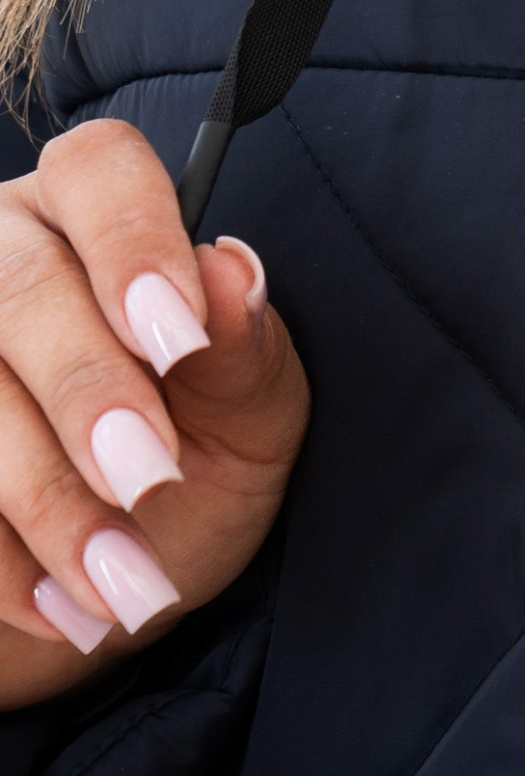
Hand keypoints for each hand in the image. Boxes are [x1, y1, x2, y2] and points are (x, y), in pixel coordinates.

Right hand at [0, 120, 308, 708]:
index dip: (133, 241)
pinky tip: (61, 608)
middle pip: (20, 289)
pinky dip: (0, 564)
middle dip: (87, 393)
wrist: (105, 588)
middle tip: (151, 476)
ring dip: (47, 501)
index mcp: (91, 211)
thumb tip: (234, 270)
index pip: (97, 167)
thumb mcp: (247, 414)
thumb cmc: (191, 462)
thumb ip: (246, 347)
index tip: (180, 337)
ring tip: (125, 586)